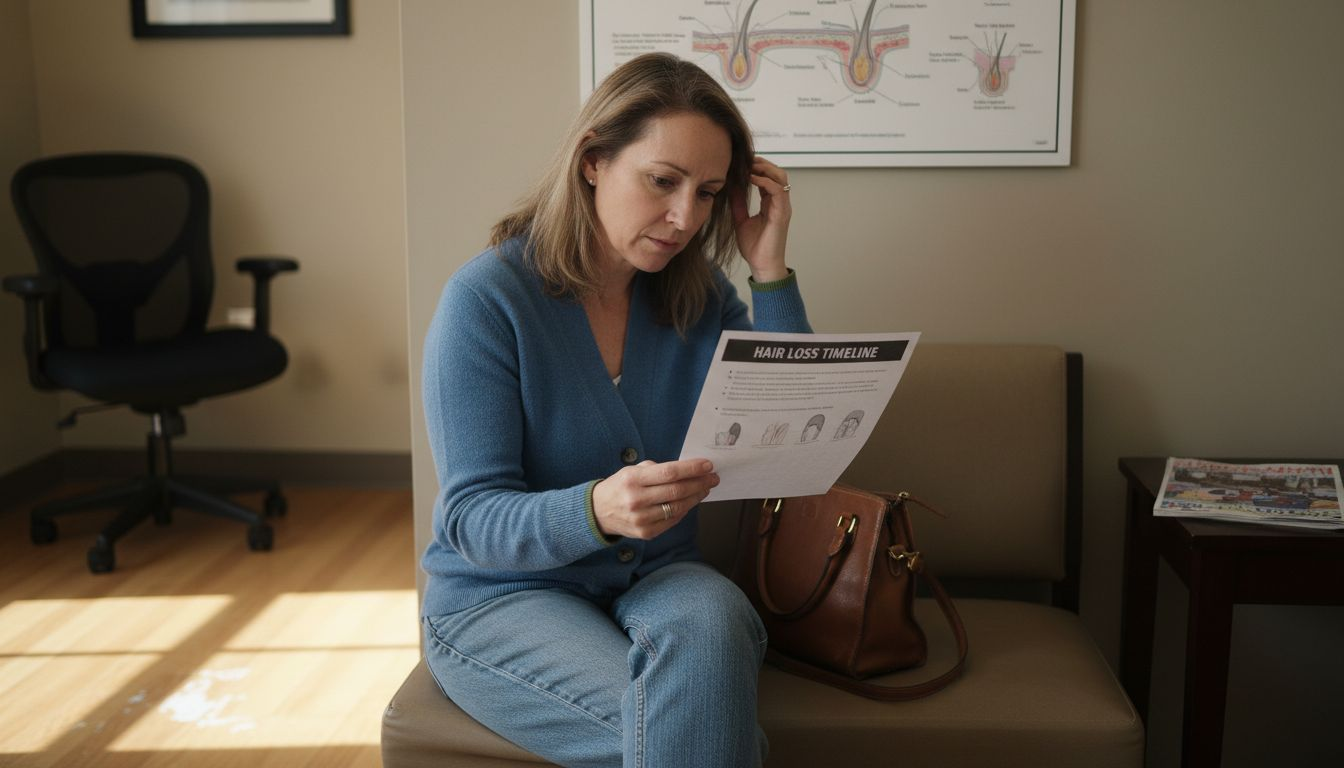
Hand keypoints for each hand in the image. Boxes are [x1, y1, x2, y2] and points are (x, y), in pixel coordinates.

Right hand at [591, 459, 718, 539]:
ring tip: (705, 488)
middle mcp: (636, 499)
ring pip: (678, 507)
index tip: (707, 465)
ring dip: (696, 497)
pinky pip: (672, 520)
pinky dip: (684, 510)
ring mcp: (641, 519)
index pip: (669, 472)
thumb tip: (686, 470)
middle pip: (677, 491)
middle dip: (699, 483)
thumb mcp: (632, 470)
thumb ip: (656, 469)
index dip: (691, 469)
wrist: (598, 512)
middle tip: (713, 477)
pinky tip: (691, 501)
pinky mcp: (646, 533)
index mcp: (633, 479)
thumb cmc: (620, 487)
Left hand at [731, 156, 791, 282]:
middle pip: (777, 173)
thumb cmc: (754, 247)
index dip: (756, 167)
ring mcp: (783, 207)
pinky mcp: (782, 214)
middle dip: (762, 163)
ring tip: (749, 165)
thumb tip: (730, 186)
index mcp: (771, 203)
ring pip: (781, 177)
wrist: (762, 266)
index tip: (740, 161)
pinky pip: (778, 190)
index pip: (767, 177)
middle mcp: (779, 203)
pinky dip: (765, 181)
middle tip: (745, 158)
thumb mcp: (741, 220)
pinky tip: (751, 178)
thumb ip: (738, 203)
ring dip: (765, 168)